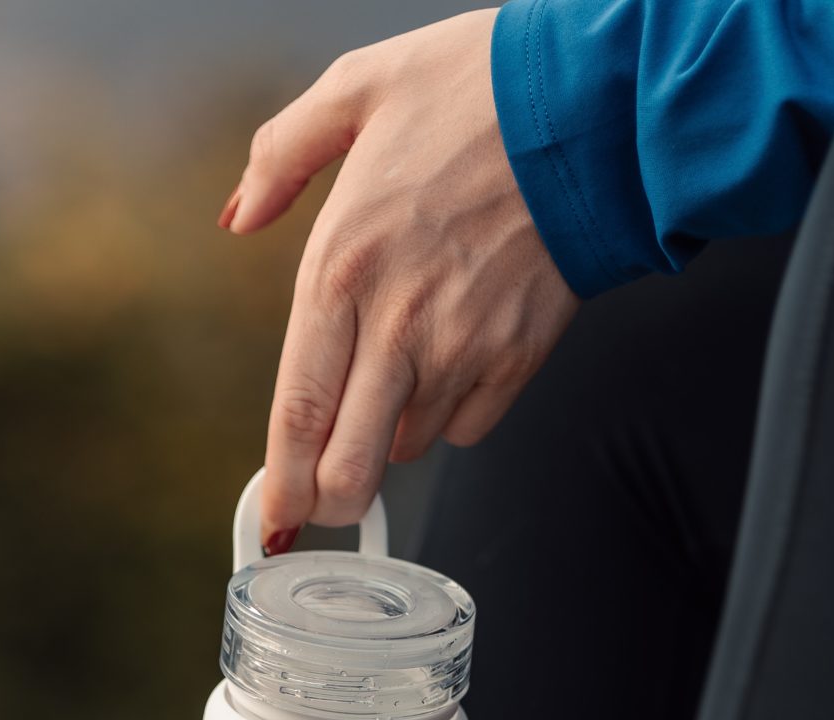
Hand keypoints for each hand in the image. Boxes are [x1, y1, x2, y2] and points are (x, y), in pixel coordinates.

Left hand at [221, 12, 579, 550]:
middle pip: (351, 466)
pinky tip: (459, 351)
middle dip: (331, 500)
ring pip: (408, 446)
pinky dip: (454, 409)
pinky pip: (469, 427)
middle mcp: (399, 324)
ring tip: (409, 358)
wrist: (594, 102)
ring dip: (394, 428)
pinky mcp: (517, 361)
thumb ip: (282, 154)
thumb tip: (239, 213)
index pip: (298, 412)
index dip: (283, 482)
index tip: (277, 516)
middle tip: (327, 497)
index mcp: (343, 267)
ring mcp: (462, 350)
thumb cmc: (481, 91)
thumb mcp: (360, 88)